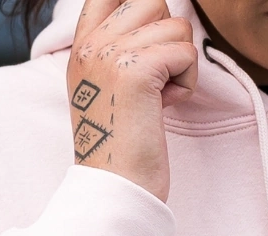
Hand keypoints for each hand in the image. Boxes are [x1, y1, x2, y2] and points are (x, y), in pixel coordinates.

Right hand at [68, 0, 197, 200]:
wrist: (114, 185)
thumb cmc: (121, 141)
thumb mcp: (110, 85)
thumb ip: (123, 48)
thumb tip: (161, 13)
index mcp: (81, 46)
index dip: (142, 7)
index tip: (152, 47)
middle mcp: (90, 44)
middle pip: (152, 1)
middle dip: (168, 37)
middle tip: (155, 77)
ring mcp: (110, 53)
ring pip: (177, 27)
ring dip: (181, 64)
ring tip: (158, 97)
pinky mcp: (136, 70)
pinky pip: (186, 53)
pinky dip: (187, 83)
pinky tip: (164, 106)